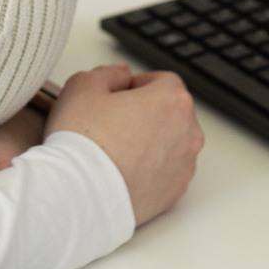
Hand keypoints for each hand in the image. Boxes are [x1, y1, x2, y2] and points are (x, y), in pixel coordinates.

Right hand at [44, 63, 201, 225]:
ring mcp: (184, 167)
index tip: (117, 96)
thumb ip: (109, 73)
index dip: (137, 85)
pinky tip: (120, 172)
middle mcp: (187, 133)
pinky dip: (149, 170)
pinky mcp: (174, 194)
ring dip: (149, 143)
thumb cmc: (84, 142)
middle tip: (112, 122)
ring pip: (170, 144)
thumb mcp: (83, 86)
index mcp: (172, 101)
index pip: (163, 81)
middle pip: (170, 113)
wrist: (81, 195)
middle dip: (146, 114)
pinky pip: (165, 173)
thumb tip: (120, 76)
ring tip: (114, 150)